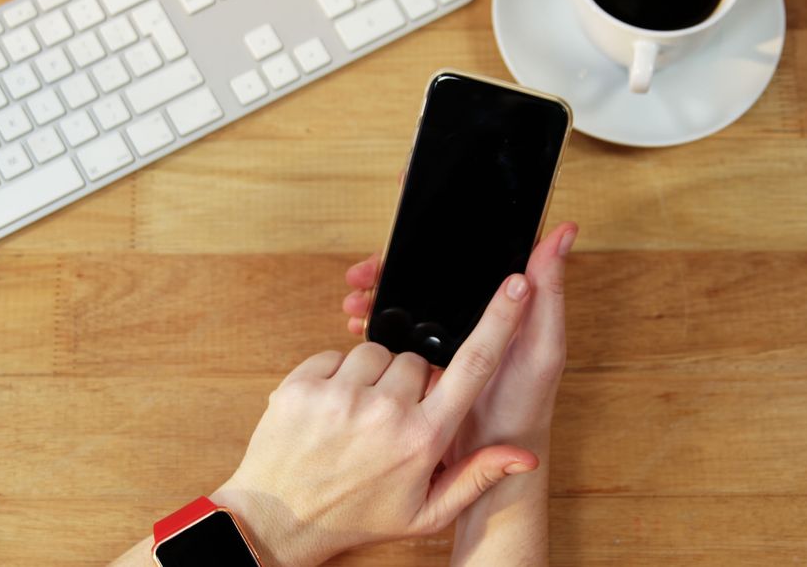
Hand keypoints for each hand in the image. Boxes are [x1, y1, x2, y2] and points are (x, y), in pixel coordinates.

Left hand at [211, 274, 540, 566]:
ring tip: (361, 414)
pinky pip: (335, 354)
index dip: (501, 320)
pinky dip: (338, 374)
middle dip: (412, 380)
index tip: (517, 286)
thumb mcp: (425, 512)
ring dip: (374, 375)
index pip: (473, 367)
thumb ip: (477, 477)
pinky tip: (334, 408)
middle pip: (418, 359)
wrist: (280, 519)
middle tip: (394, 417)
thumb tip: (526, 455)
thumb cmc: (356, 515)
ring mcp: (339, 396)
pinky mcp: (302, 386)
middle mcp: (384, 412)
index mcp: (422, 439)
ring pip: (377, 352)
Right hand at [343, 222, 575, 453]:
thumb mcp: (541, 349)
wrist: (489, 467)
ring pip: (405, 304)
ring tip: (357, 300)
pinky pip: (394, 335)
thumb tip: (563, 234)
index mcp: (500, 307)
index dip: (434, 243)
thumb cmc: (524, 408)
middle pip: (426, 278)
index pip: (465, 259)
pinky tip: (359, 326)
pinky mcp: (422, 363)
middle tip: (366, 274)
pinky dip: (376, 327)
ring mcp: (443, 340)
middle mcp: (470, 319)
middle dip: (391, 271)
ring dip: (379, 296)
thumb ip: (549, 295)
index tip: (404, 240)